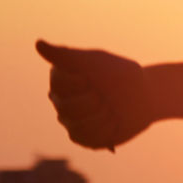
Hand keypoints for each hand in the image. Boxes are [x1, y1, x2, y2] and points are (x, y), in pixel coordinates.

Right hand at [36, 40, 154, 150]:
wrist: (145, 97)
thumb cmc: (120, 75)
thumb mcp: (96, 62)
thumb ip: (66, 56)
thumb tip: (37, 44)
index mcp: (60, 77)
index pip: (59, 84)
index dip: (82, 81)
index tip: (94, 77)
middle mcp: (59, 98)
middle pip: (67, 107)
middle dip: (94, 101)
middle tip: (105, 95)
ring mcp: (68, 119)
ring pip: (77, 125)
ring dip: (102, 116)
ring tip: (110, 108)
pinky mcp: (81, 137)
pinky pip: (87, 138)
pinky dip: (106, 129)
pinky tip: (111, 122)